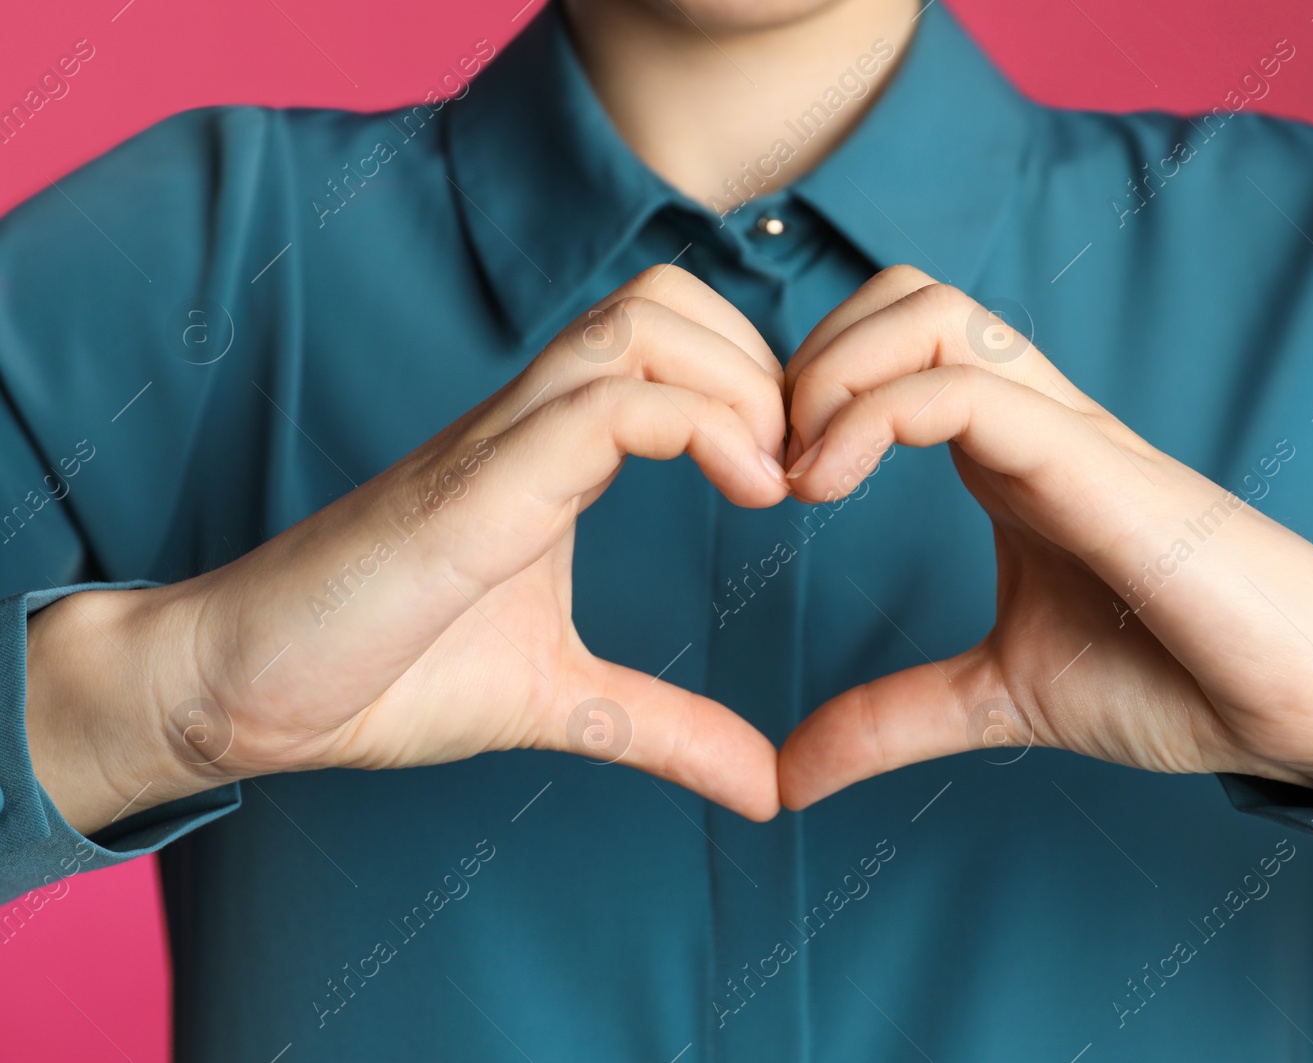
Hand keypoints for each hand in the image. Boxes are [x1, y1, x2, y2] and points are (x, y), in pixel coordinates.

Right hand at [27, 265, 791, 832]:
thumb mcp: (562, 701)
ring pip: (635, 325)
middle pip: (664, 294)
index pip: (669, 335)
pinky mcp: (468, 494)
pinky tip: (741, 492)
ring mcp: (495, 446)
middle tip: (799, 469)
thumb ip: (666, 729)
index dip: (756, 381)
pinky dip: (695, 427)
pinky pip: (598, 408)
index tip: (798, 477)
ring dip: (737, 384)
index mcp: (549, 450)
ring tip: (771, 480)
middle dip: (762, 363)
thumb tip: (766, 786)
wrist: (237, 688)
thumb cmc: (382, 674)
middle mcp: (525, 423)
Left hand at [776, 266, 1312, 809]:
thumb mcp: (999, 698)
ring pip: (934, 310)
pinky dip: (875, 413)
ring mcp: (1067, 432)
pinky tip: (832, 486)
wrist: (1300, 707)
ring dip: (834, 372)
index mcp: (1008, 455)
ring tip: (801, 476)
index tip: (764, 485)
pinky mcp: (1097, 464)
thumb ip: (893, 719)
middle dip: (809, 357)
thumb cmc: (1177, 679)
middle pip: (905, 293)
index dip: (807, 389)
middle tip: (771, 467)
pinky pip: (970, 387)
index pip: (895, 343)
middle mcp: (1034, 420)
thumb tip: (788, 775)